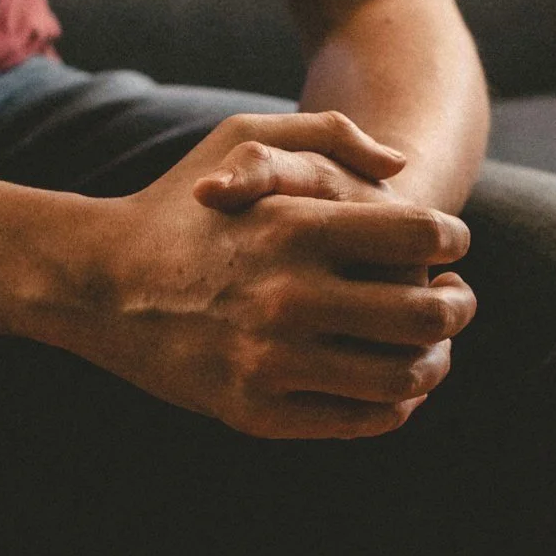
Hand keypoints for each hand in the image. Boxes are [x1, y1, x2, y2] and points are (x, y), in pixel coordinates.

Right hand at [53, 111, 476, 439]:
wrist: (97, 282)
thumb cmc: (179, 203)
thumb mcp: (241, 136)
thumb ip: (328, 135)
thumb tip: (402, 166)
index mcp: (294, 226)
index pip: (420, 238)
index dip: (453, 242)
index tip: (452, 249)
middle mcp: (287, 297)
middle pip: (425, 314)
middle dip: (459, 307)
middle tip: (458, 302)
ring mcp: (271, 362)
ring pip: (401, 378)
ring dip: (435, 363)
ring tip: (434, 349)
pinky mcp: (255, 412)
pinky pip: (357, 420)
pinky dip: (394, 408)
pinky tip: (394, 389)